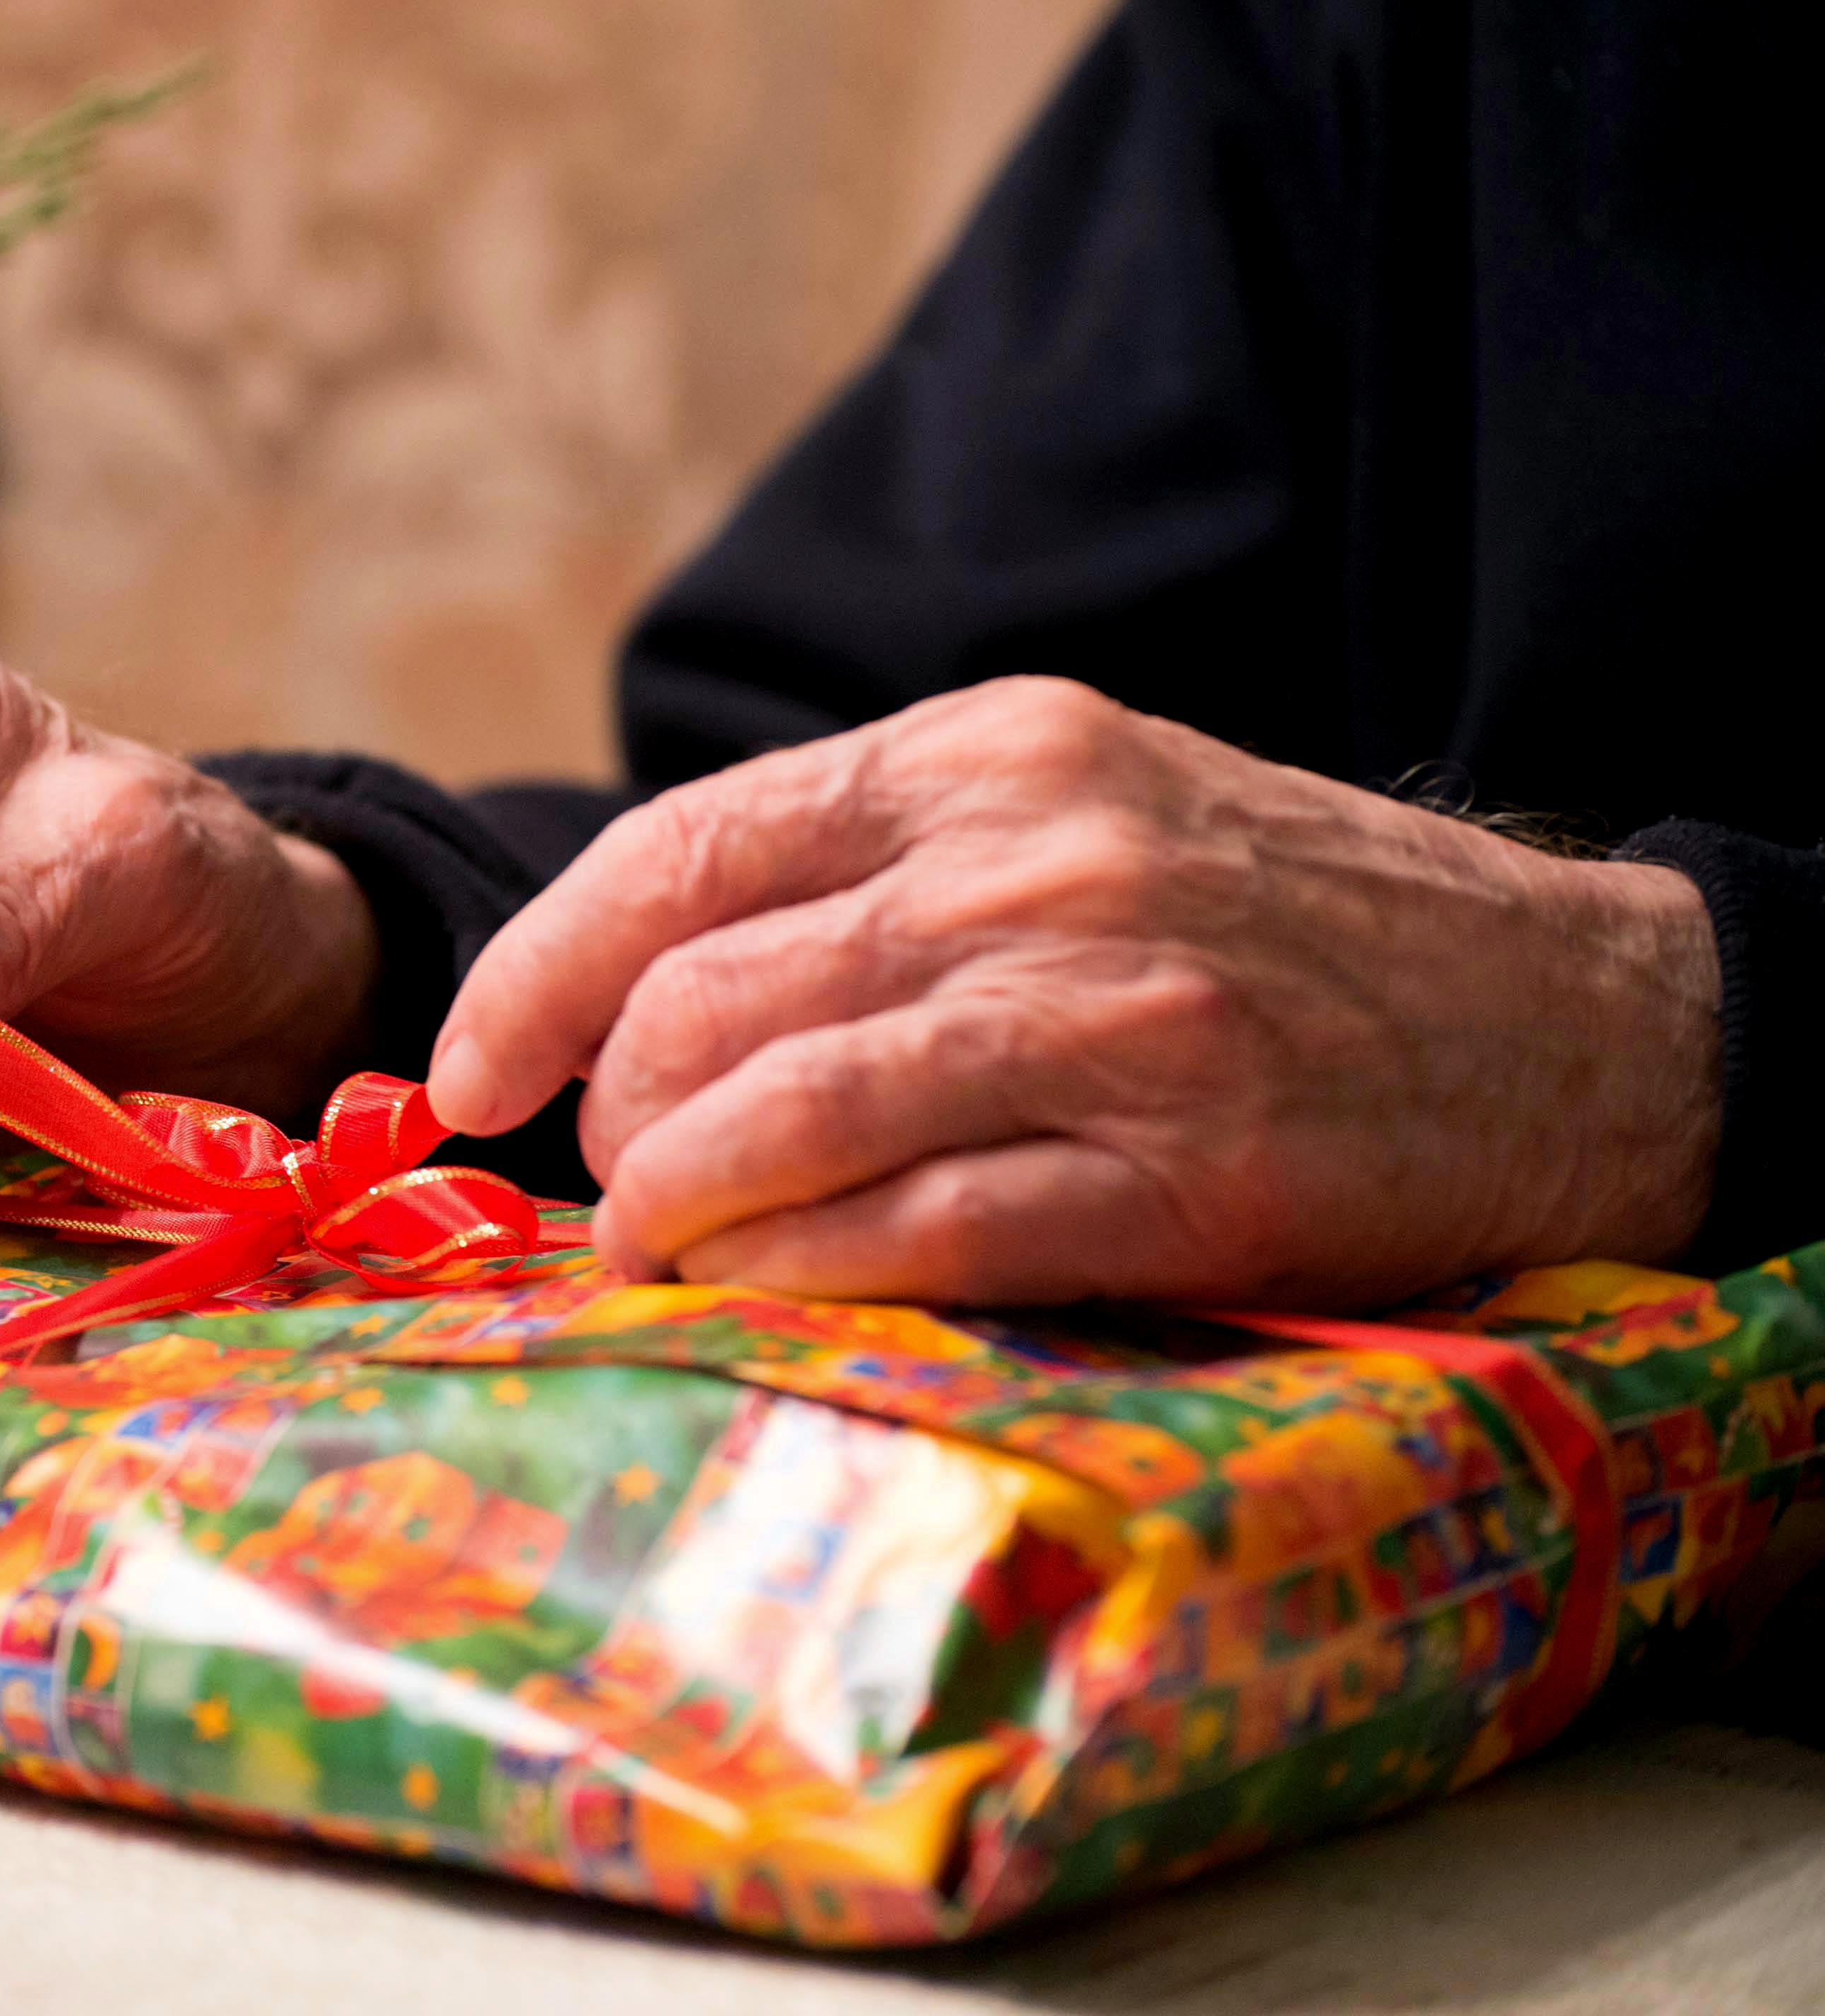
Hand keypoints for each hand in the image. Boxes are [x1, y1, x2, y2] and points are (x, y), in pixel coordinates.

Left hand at [429, 677, 1721, 1305]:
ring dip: (676, 1206)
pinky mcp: (1182, 1172)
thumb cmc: (1284, 923)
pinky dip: (803, 1274)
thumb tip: (648, 988)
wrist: (1576, 1018)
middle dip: (610, 1115)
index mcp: (982, 757)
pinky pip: (919, 1231)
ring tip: (655, 1251)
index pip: (675, 854)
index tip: (472, 1070)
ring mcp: (1109, 1018)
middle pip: (703, 1000)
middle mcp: (1031, 867)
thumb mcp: (1077, 809)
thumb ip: (875, 869)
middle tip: (608, 1184)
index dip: (535, 973)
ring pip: (785, 1114)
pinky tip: (765, 1291)